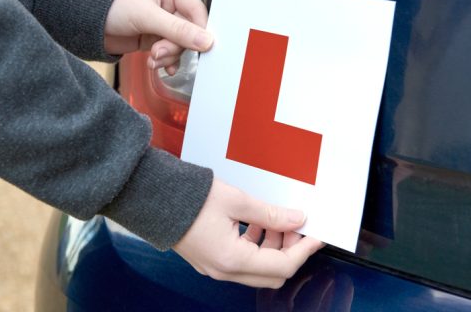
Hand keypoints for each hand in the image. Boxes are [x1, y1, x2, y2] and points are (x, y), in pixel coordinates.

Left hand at [104, 0, 212, 74]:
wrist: (85, 22)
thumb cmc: (112, 6)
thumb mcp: (147, 16)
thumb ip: (178, 30)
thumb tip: (206, 41)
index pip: (197, 11)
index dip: (200, 31)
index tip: (201, 48)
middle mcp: (170, 4)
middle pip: (189, 32)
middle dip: (175, 47)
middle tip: (158, 52)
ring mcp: (163, 23)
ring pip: (179, 45)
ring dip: (168, 56)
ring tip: (153, 59)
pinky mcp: (154, 38)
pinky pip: (169, 53)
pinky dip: (165, 61)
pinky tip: (158, 66)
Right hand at [173, 179, 324, 288]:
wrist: (153, 197)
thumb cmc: (187, 198)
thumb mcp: (236, 201)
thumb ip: (270, 214)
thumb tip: (295, 219)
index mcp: (231, 259)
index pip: (282, 265)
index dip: (304, 250)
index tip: (316, 236)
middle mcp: (223, 270)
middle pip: (272, 273)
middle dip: (290, 251)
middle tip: (297, 227)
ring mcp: (215, 267)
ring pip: (257, 268)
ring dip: (273, 247)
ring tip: (276, 220)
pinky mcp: (209, 259)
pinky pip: (242, 260)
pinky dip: (256, 246)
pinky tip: (257, 222)